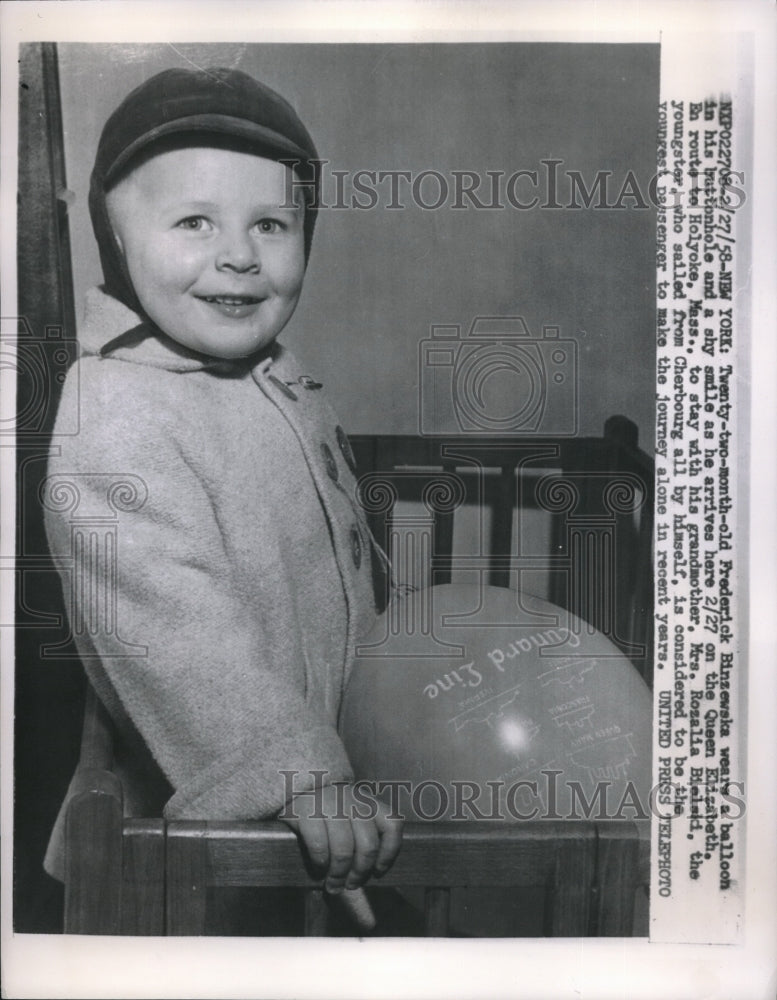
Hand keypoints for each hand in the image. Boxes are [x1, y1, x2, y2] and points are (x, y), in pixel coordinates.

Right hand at [280, 782, 402, 893]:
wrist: (294, 787)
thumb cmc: (328, 811)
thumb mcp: (351, 816)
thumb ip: (362, 837)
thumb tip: (371, 888)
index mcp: (367, 801)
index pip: (392, 824)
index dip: (389, 852)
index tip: (378, 870)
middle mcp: (352, 800)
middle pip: (368, 844)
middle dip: (360, 872)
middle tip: (351, 884)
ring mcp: (329, 804)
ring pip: (344, 848)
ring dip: (339, 874)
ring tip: (333, 884)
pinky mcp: (306, 811)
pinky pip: (319, 845)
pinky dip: (321, 863)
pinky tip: (319, 869)